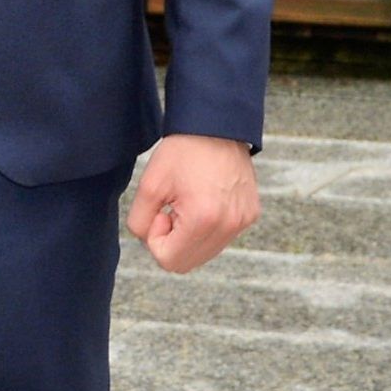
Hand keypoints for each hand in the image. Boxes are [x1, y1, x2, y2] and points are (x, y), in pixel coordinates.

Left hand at [128, 134, 257, 276]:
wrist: (217, 126)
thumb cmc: (182, 152)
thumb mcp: (148, 186)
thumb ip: (140, 223)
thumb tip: (153, 240)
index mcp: (203, 219)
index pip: (168, 260)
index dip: (155, 239)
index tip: (161, 211)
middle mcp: (229, 225)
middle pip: (187, 263)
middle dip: (172, 242)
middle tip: (171, 210)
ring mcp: (243, 221)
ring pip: (204, 253)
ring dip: (189, 237)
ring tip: (188, 204)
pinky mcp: (250, 215)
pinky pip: (221, 238)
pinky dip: (207, 229)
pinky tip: (204, 201)